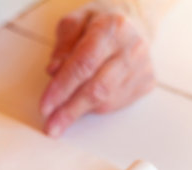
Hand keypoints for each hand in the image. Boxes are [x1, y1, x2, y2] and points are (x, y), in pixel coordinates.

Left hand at [40, 2, 155, 136]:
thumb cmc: (100, 24)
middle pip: (97, 88)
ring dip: (80, 113)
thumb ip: (62, 46)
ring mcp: (142, 68)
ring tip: (61, 119)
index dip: (62, 88)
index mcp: (111, 28)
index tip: (45, 106)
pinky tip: (84, 104)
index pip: (83, 64)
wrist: (134, 23)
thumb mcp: (74, 23)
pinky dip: (95, 108)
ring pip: (107, 101)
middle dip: (69, 111)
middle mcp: (131, 48)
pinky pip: (116, 104)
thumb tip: (53, 71)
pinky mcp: (146, 83)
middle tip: (51, 126)